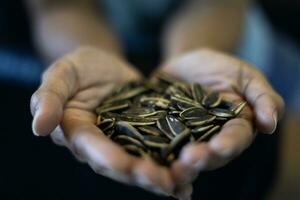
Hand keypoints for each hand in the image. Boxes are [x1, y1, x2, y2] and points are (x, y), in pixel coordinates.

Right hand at [30, 47, 174, 195]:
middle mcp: (101, 145)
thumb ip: (50, 96)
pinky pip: (156, 154)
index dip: (106, 157)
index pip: (90, 147)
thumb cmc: (79, 68)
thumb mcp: (62, 74)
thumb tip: (39, 126)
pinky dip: (169, 169)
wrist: (104, 66)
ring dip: (158, 178)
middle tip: (162, 181)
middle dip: (139, 174)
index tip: (123, 164)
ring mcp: (124, 143)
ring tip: (180, 185)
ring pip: (140, 165)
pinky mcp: (144, 137)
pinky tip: (186, 183)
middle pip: (119, 164)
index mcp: (78, 132)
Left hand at [160, 48, 284, 194]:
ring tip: (173, 164)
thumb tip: (270, 124)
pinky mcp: (163, 135)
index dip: (230, 144)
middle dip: (202, 158)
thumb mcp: (244, 76)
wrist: (185, 64)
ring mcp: (186, 139)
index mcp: (234, 127)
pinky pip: (160, 146)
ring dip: (180, 164)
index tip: (221, 146)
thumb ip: (262, 97)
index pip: (235, 139)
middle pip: (209, 155)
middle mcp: (211, 139)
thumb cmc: (219, 68)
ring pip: (185, 157)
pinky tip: (150, 160)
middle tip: (190, 159)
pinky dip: (157, 155)